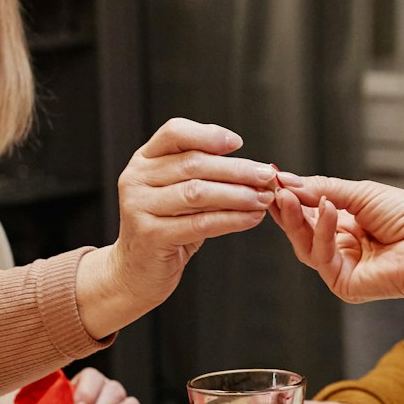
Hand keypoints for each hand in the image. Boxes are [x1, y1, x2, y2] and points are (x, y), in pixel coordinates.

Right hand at [78, 119, 274, 336]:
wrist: (137, 270)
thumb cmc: (166, 228)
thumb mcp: (180, 195)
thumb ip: (206, 177)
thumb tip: (255, 169)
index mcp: (144, 160)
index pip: (174, 133)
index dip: (208, 134)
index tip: (239, 143)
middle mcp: (136, 179)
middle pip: (193, 164)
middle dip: (236, 170)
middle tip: (267, 176)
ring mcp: (139, 207)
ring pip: (198, 193)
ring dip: (238, 194)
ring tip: (264, 198)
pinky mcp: (151, 235)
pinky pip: (200, 223)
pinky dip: (231, 220)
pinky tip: (251, 218)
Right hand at [270, 177, 403, 304]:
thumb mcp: (363, 193)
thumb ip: (324, 189)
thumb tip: (287, 182)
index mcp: (350, 224)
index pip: (311, 210)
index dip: (293, 195)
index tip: (274, 176)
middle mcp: (344, 246)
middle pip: (302, 229)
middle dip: (286, 207)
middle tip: (272, 187)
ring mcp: (343, 267)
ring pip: (304, 244)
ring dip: (294, 219)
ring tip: (288, 196)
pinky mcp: (344, 284)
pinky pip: (322, 256)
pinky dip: (321, 231)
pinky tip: (325, 210)